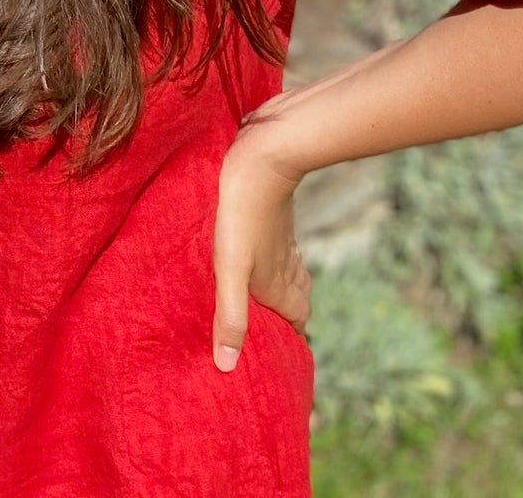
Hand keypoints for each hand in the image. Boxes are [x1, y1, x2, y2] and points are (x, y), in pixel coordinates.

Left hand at [211, 113, 311, 373]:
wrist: (264, 156)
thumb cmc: (241, 212)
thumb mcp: (229, 267)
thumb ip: (230, 314)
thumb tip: (227, 366)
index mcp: (277, 284)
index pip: (296, 323)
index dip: (288, 342)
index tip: (277, 358)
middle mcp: (285, 265)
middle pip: (296, 301)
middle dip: (285, 319)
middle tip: (265, 332)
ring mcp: (282, 240)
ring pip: (291, 272)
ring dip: (280, 288)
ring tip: (259, 300)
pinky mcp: (275, 218)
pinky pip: (281, 248)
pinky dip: (274, 260)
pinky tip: (257, 253)